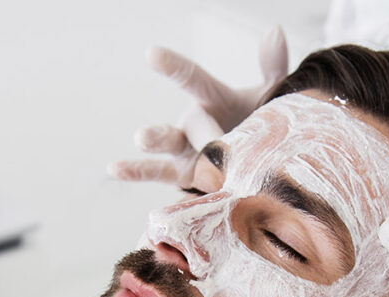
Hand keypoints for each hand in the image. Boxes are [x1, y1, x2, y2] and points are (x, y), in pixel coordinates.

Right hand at [107, 26, 287, 184]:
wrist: (257, 161)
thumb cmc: (261, 124)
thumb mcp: (271, 94)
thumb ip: (272, 65)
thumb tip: (274, 31)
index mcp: (213, 99)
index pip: (192, 78)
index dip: (173, 67)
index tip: (151, 54)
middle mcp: (194, 120)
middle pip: (193, 122)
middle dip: (205, 133)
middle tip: (216, 142)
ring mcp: (184, 146)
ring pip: (166, 141)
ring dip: (154, 139)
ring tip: (141, 138)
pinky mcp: (180, 173)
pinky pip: (156, 172)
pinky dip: (135, 171)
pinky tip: (114, 168)